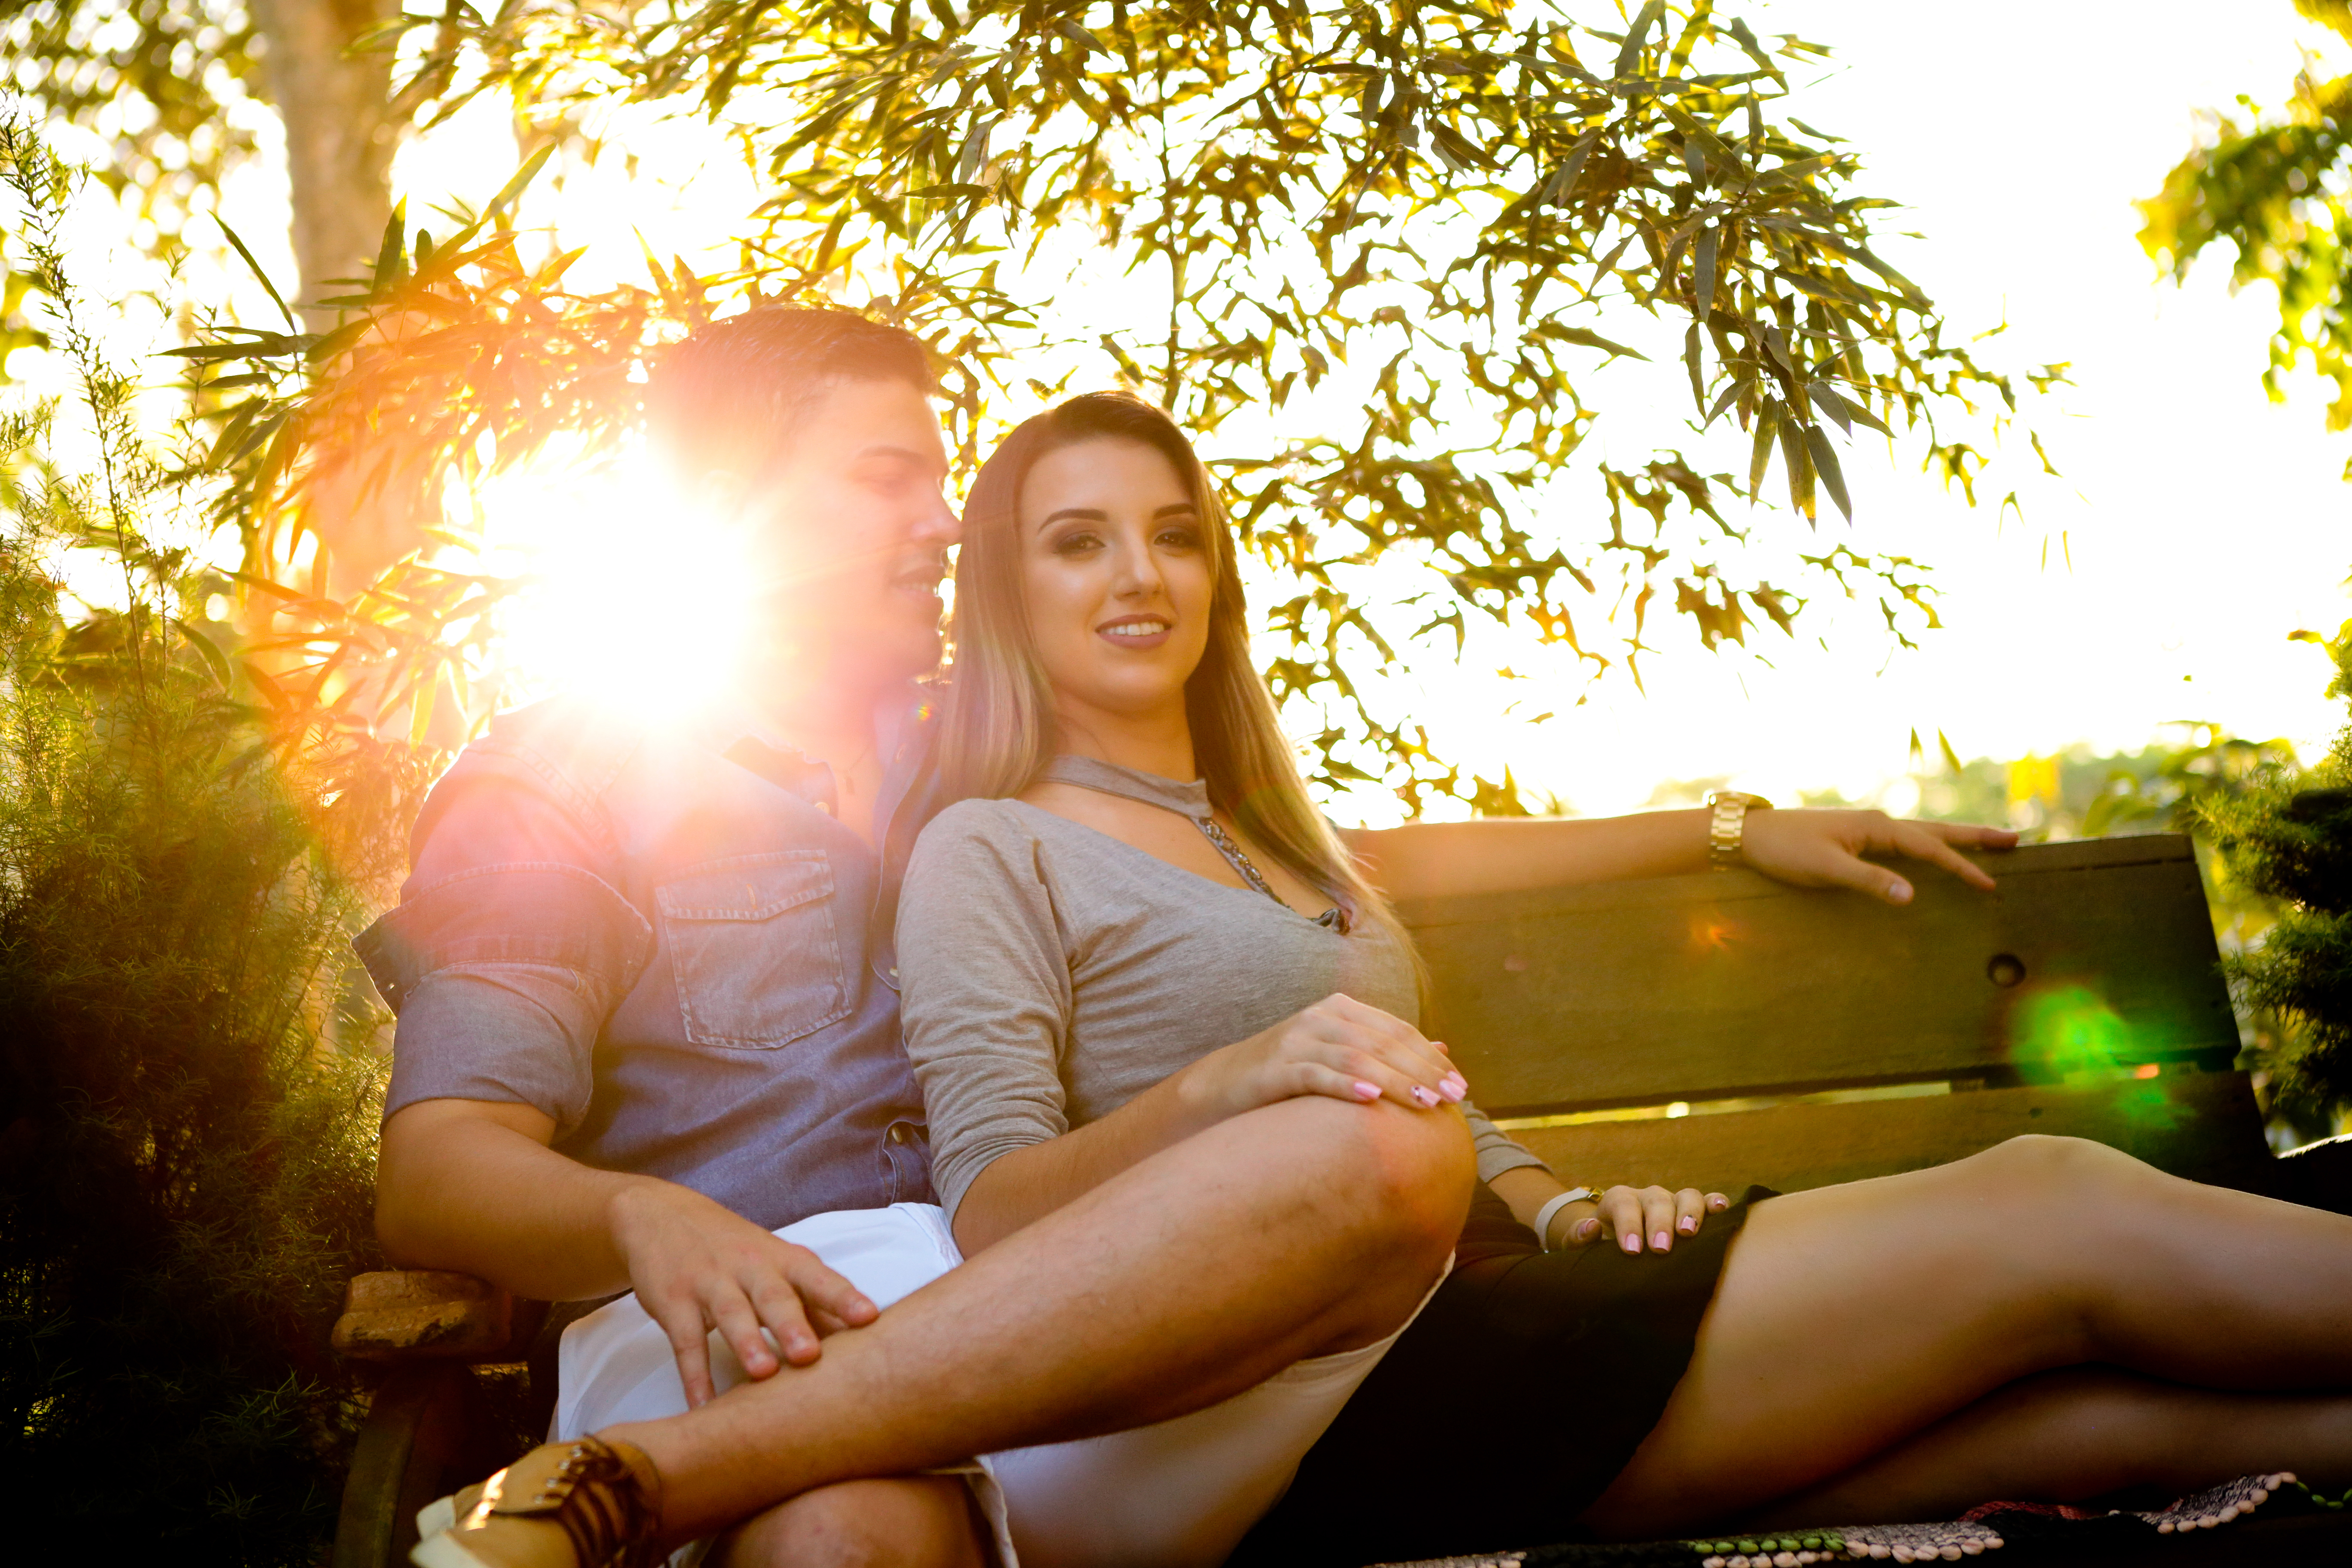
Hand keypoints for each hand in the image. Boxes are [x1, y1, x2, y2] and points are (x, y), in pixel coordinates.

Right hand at [606, 1179, 878, 1406]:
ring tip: (763, 1374)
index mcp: (782, 1260)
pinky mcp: (673, 1302)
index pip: (817, 1277)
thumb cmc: (734, 1249)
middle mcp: (749, 1267)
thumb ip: (812, 1303)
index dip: (843, 1297)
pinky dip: (693, 1375)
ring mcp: (709, 1282)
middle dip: (793, 1325)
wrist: (660, 1215)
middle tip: (810, 1355)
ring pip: (731, 1312)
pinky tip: (703, 1406)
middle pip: (774, 1295)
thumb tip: (858, 1343)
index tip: (869, 1318)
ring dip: (747, 1343)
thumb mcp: (774, 1266)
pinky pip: (685, 1341)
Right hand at [1182, 992, 1466, 1121]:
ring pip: (1357, 1057)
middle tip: (1453, 1098)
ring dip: (1394, 1080)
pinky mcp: (1277, 1066)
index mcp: (1341, 1011)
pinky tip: (1371, 1100)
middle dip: (1422, 1071)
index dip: (1430, 1057)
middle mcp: (1322, 1018)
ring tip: (1424, 1103)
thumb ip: (1386, 1049)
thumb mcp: (1340, 1055)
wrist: (1223, 1085)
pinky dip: (1346, 1085)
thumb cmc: (1290, 1075)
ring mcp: (1298, 1040)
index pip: (1397, 1030)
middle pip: (1382, 1042)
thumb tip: (1442, 1049)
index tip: (1460, 1086)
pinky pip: (1317, 1074)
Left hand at [1546, 1184, 1728, 1253]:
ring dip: (1690, 1213)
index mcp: (1618, 1200)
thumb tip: (1590, 1228)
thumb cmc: (1598, 1245)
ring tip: (1690, 1232)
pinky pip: (1707, 1201)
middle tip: (1660, 1249)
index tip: (1632, 1250)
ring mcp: (1672, 1202)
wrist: (1612, 1241)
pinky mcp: (1691, 1212)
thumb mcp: (1579, 1243)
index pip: (1623, 1204)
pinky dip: (1715, 1203)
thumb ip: (1578, 1238)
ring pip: (1685, 1196)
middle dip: (1659, 1223)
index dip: (1628, 1224)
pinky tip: (1723, 1209)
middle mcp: (1647, 1196)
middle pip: (1656, 1200)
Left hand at [1738, 808, 2016, 904]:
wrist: (1749, 835)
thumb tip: (1911, 897)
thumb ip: (1869, 882)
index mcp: (1876, 827)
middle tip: (2015, 840)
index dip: (1962, 866)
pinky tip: (1935, 852)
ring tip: (1989, 842)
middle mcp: (1877, 823)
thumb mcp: (1826, 869)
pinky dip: (1929, 845)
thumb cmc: (1784, 851)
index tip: (1990, 884)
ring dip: (1956, 838)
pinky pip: (1904, 842)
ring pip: (1923, 834)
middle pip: (1937, 831)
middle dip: (1975, 837)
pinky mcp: (1857, 838)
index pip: (1930, 848)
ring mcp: (1868, 829)